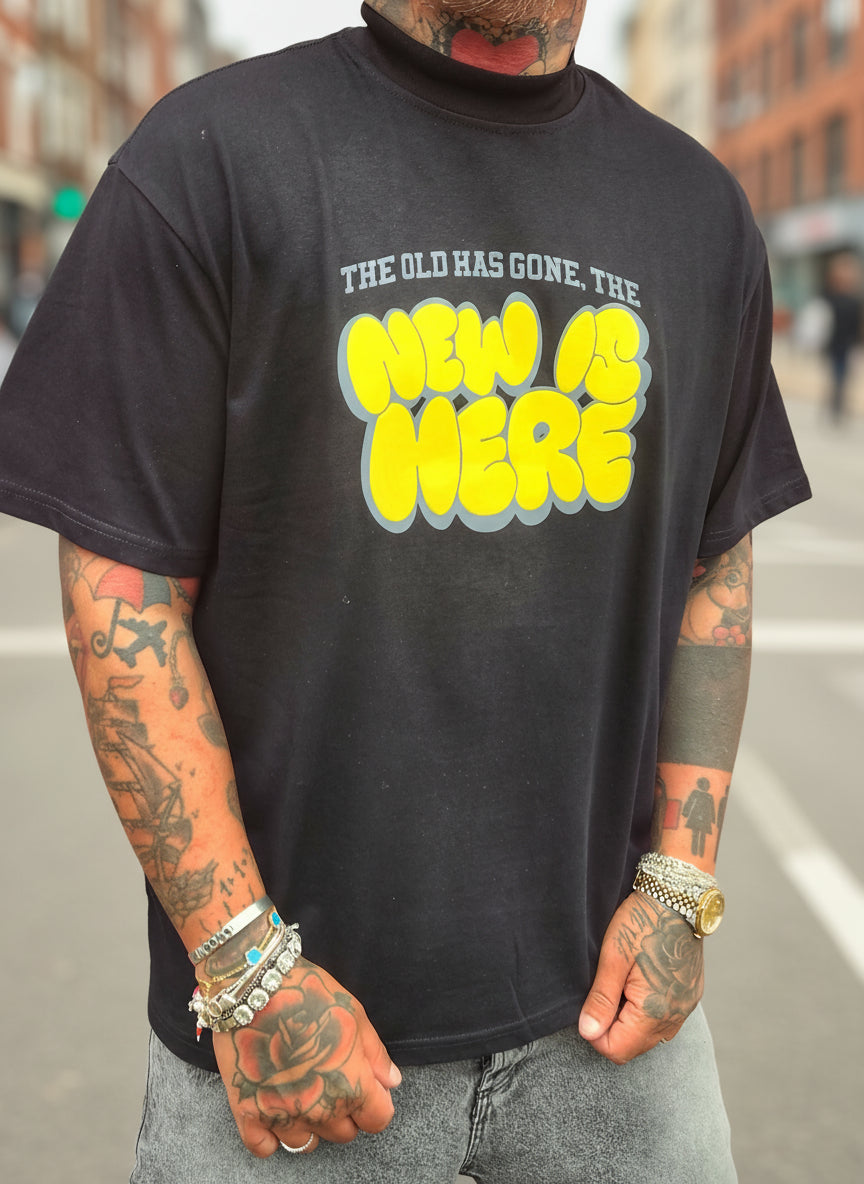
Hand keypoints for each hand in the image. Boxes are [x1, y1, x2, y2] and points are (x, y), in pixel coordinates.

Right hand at [213, 957, 400, 1157]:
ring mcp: (282, 1116)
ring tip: (302, 1093)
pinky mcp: (247, 1114)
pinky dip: (271, 1137)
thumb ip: (375, 1055)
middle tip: (331, 1081)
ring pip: (307, 1143)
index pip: (378, 1120)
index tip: (366, 1087)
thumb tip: (391, 1082)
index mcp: (351, 1086)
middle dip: (345, 1112)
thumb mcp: (353, 1014)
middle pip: (344, 1133)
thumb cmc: (309, 995)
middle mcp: (319, 1110)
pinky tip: (274, 1112)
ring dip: (310, 1124)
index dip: (376, 1103)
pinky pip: (264, 1147)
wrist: (254, 987)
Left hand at [578, 892, 703, 1064]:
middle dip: (613, 1029)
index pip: (618, 1050)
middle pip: (634, 1047)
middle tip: (603, 993)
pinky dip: (648, 1013)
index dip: (595, 1034)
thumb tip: (587, 1033)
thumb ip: (601, 999)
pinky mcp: (691, 996)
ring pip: (651, 1036)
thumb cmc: (643, 922)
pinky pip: (666, 1020)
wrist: (678, 898)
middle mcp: (675, 1017)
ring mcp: (686, 1007)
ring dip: (630, 1022)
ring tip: (620, 986)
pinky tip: (638, 985)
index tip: (589, 1007)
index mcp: (654, 1011)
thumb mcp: (613, 957)